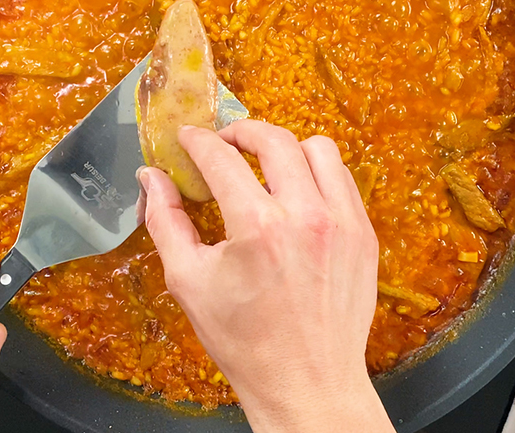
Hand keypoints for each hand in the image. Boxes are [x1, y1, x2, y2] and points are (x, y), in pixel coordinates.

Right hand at [140, 119, 393, 432]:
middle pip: (275, 139)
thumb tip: (151, 178)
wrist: (307, 383)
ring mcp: (342, 224)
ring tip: (265, 163)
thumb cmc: (246, 342)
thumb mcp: (189, 282)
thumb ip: (166, 221)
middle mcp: (306, 217)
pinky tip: (297, 192)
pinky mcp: (363, 236)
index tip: (188, 138)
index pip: (222, 159)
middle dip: (242, 131)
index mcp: (258, 228)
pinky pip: (343, 181)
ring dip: (287, 147)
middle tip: (224, 141)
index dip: (199, 141)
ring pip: (319, 150)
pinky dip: (318, 174)